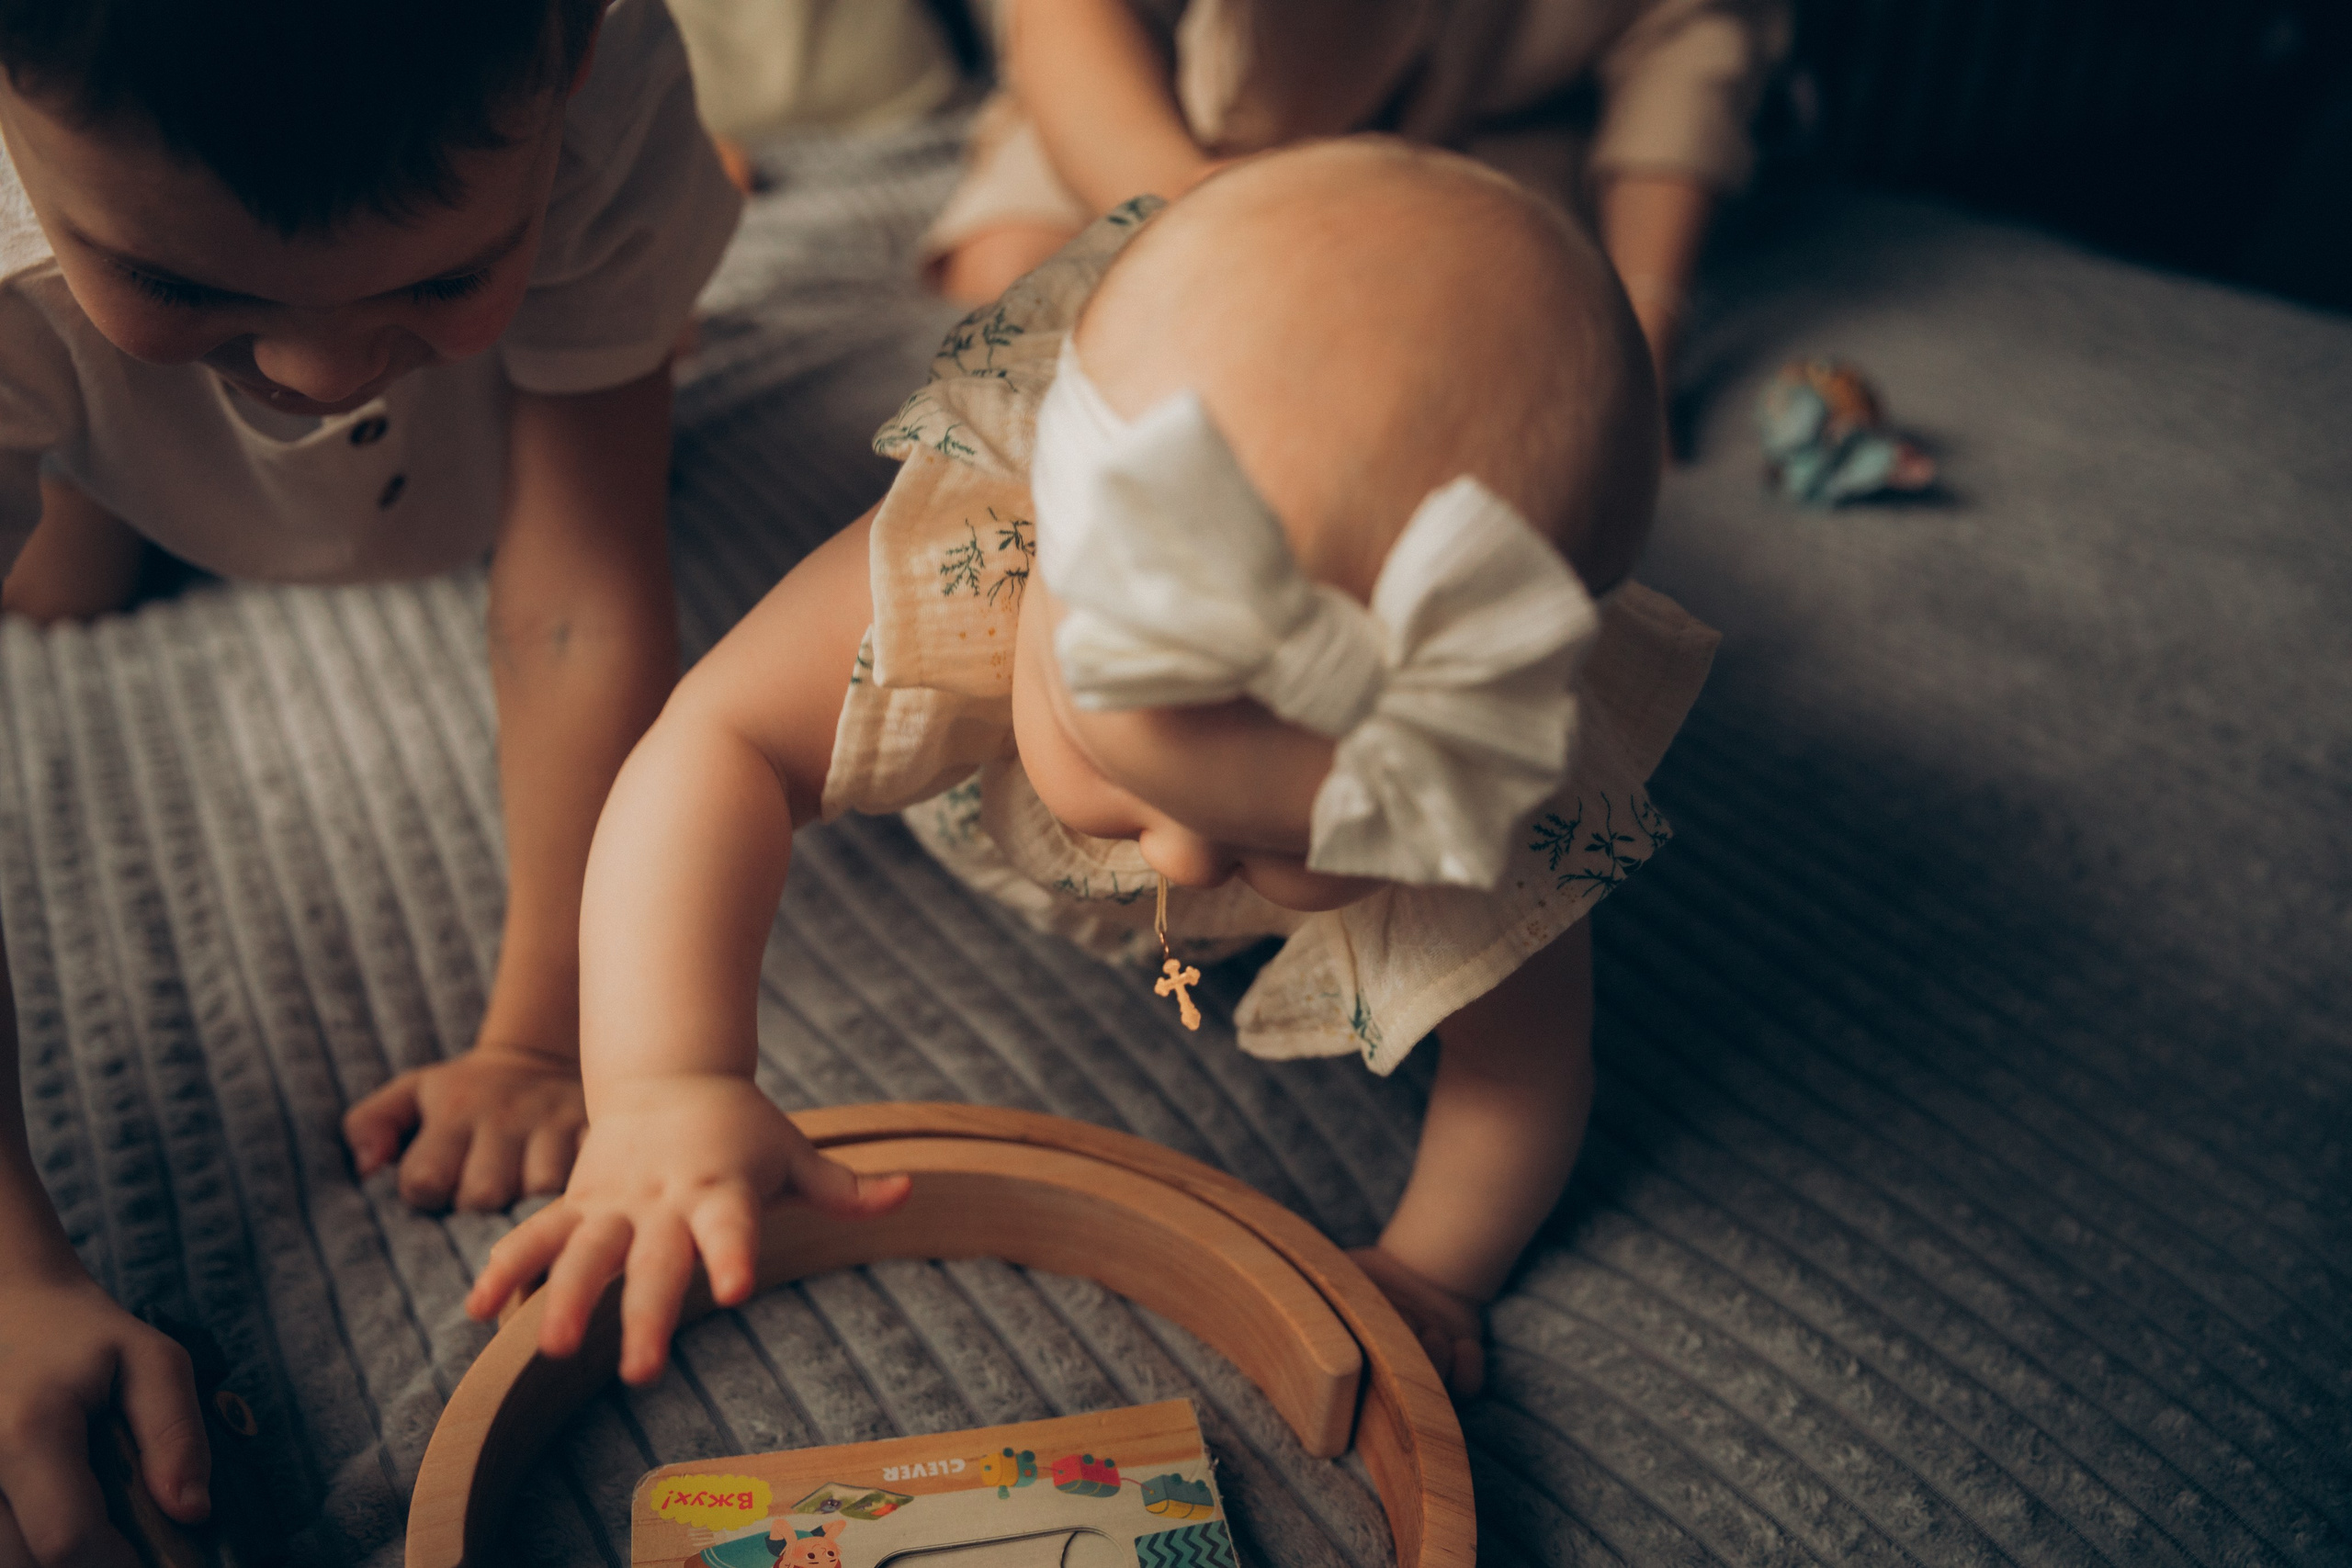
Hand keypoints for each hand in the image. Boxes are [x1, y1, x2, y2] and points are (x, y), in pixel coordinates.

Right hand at [0, 1269, 207, 1567]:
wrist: (12, 1310)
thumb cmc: (84, 1335)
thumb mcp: (154, 1361)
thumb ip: (177, 1435)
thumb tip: (192, 1512)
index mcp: (28, 1432)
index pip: (68, 1540)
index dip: (120, 1562)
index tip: (158, 1559)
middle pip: (30, 1564)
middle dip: (90, 1562)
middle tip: (128, 1539)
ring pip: (7, 1562)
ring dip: (51, 1555)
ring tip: (92, 1518)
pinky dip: (25, 1540)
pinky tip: (56, 1511)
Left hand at [342, 1044, 587, 1212]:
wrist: (540, 1056)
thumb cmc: (464, 1092)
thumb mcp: (411, 1093)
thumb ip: (370, 1123)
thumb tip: (367, 1167)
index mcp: (454, 1111)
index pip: (424, 1180)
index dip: (426, 1195)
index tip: (438, 1189)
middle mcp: (503, 1115)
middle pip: (484, 1193)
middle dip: (480, 1207)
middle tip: (486, 1198)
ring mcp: (552, 1121)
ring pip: (540, 1188)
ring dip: (531, 1206)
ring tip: (524, 1200)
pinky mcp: (592, 1126)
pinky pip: (588, 1171)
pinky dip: (579, 1190)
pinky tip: (567, 1199)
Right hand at [465, 1076, 908, 1383]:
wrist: (667, 1070)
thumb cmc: (743, 1127)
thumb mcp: (794, 1152)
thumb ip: (845, 1186)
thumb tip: (909, 1189)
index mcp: (720, 1188)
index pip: (731, 1226)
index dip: (732, 1255)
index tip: (734, 1290)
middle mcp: (663, 1200)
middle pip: (652, 1260)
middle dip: (642, 1314)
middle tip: (638, 1372)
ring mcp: (614, 1203)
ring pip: (582, 1252)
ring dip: (562, 1299)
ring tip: (546, 1349)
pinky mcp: (578, 1205)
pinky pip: (537, 1238)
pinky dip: (507, 1270)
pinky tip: (478, 1311)